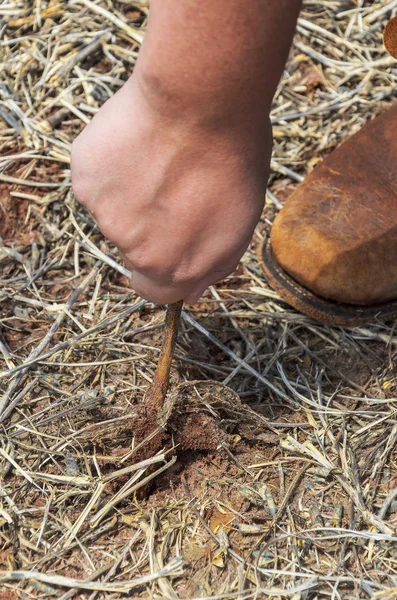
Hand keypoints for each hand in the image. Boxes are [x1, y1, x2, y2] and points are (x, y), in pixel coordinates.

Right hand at [71, 77, 271, 303]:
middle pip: (136, 250)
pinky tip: (135, 143)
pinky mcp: (86, 183)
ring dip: (131, 193)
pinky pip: (96, 183)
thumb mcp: (241, 222)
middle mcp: (140, 253)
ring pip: (115, 213)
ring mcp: (108, 218)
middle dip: (150, 226)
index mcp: (178, 269)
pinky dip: (110, 167)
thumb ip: (213, 266)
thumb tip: (191, 293)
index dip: (161, 272)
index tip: (165, 247)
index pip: (157, 292)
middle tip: (172, 184)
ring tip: (158, 156)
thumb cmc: (232, 158)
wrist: (200, 101)